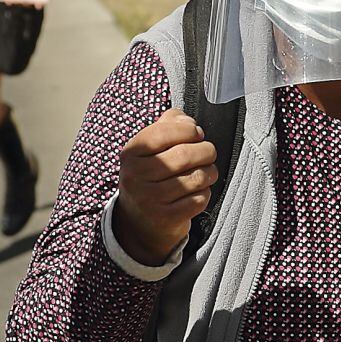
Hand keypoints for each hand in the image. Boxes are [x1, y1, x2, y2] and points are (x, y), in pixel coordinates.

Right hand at [113, 109, 216, 265]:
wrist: (140, 220)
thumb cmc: (151, 174)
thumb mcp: (150, 147)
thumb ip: (168, 124)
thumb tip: (187, 120)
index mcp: (130, 153)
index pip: (162, 132)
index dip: (187, 129)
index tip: (197, 133)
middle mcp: (136, 176)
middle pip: (184, 155)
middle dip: (206, 150)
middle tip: (208, 152)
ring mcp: (149, 199)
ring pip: (196, 177)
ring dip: (210, 172)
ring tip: (207, 171)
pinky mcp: (165, 218)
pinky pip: (198, 199)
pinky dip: (205, 193)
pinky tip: (198, 191)